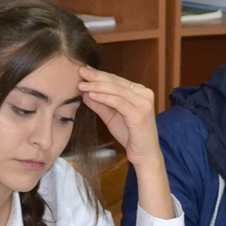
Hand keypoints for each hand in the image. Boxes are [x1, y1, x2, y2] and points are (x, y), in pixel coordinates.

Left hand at [78, 66, 174, 218]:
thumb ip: (100, 104)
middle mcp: (144, 94)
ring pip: (117, 90)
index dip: (99, 75)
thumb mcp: (111, 116)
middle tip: (80, 71)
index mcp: (140, 92)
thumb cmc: (130, 135)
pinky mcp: (140, 114)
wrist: (144, 154)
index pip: (116, 80)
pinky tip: (92, 95)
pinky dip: (104, 97)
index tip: (83, 70)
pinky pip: (119, 102)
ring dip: (97, 86)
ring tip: (82, 84)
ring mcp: (143, 103)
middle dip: (96, 76)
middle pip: (116, 82)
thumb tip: (84, 92)